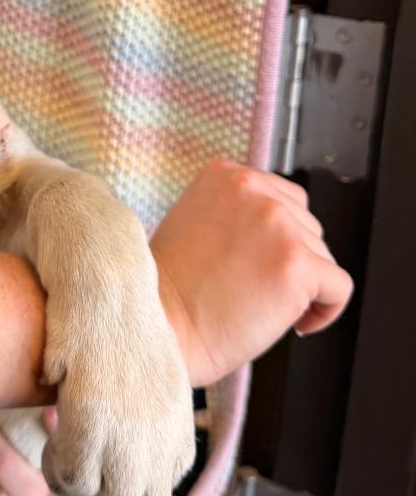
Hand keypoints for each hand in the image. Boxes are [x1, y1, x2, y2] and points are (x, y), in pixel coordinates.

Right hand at [152, 159, 353, 386]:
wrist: (157, 321)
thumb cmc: (171, 286)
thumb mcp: (197, 220)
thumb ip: (237, 212)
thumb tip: (281, 230)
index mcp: (225, 174)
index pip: (284, 198)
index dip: (277, 238)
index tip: (259, 263)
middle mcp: (252, 189)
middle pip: (308, 225)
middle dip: (290, 260)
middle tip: (256, 287)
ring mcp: (277, 224)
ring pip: (324, 256)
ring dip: (303, 285)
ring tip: (263, 303)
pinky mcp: (296, 264)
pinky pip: (339, 288)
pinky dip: (325, 311)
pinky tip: (293, 322)